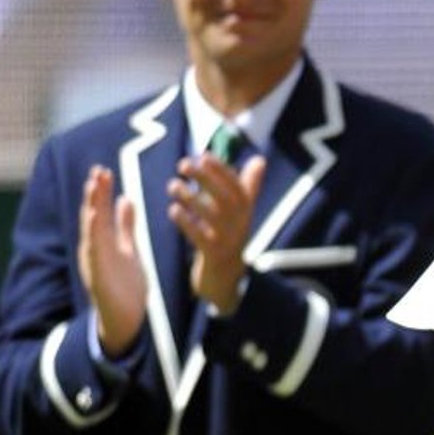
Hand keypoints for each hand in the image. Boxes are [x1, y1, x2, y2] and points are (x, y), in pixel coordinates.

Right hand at [77, 165, 145, 356]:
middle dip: (94, 193)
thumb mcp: (128, 248)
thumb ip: (125, 226)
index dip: (101, 191)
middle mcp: (95, 247)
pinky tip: (93, 217)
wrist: (125, 317)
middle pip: (93, 215)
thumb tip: (125, 199)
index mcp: (103, 240)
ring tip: (93, 186)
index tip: (104, 171)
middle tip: (98, 170)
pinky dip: (93, 233)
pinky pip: (94, 251)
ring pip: (90, 229)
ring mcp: (95, 260)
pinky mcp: (98, 274)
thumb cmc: (126, 284)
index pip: (100, 210)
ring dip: (91, 207)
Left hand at [168, 148, 266, 316]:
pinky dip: (186, 222)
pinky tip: (173, 210)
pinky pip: (201, 237)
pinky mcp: (214, 256)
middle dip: (205, 178)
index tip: (203, 156)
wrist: (227, 278)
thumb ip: (248, 186)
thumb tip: (260, 160)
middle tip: (183, 165)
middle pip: (225, 198)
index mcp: (245, 211)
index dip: (221, 170)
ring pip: (211, 216)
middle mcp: (240, 224)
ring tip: (173, 185)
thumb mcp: (241, 212)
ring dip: (191, 198)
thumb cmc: (229, 237)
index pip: (236, 186)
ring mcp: (228, 240)